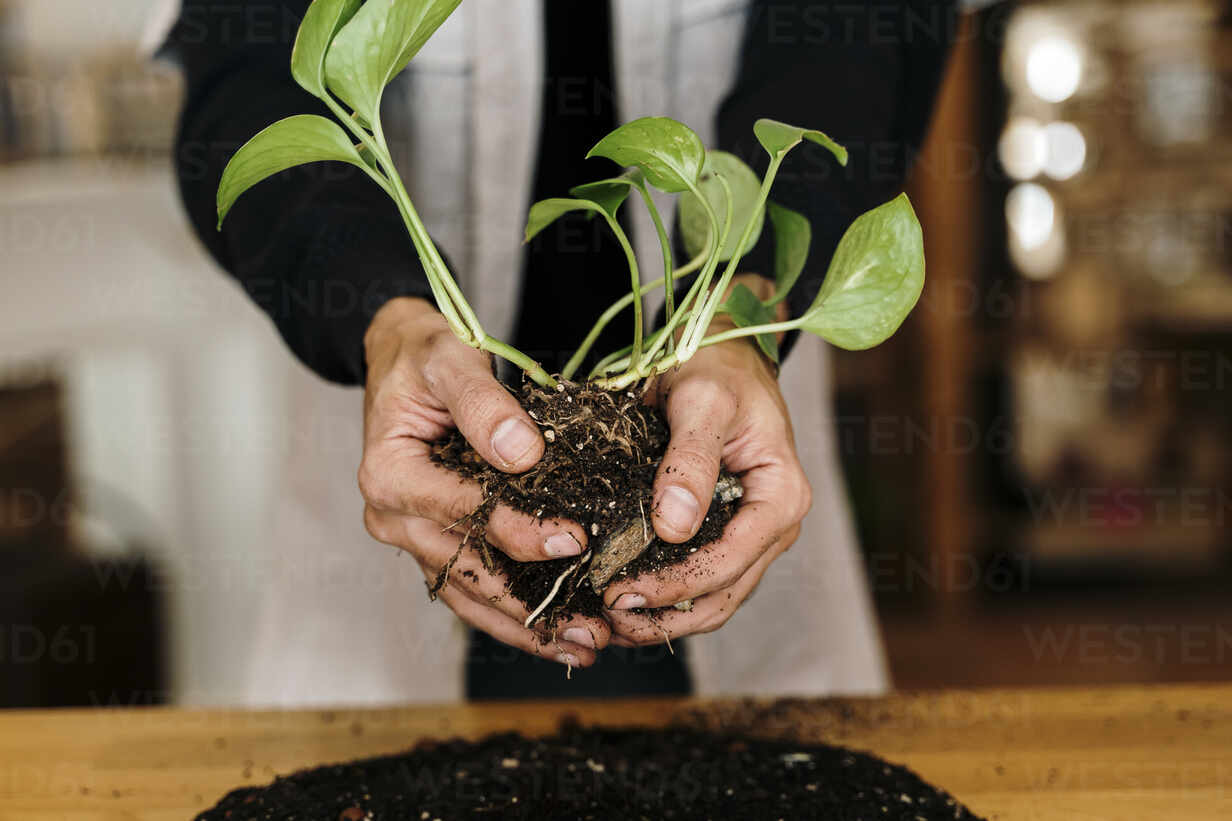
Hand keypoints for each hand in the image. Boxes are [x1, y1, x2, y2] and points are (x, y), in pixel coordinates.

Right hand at [358, 297, 610, 666]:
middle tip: (594, 631)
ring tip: (585, 648)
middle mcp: (394, 518)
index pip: (464, 512)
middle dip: (530, 607)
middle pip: (467, 572)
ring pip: (469, 595)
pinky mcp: (434, 543)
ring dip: (525, 626)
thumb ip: (483, 403)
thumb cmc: (424, 356)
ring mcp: (412, 536)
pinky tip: (557, 632)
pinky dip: (512, 612)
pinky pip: (472, 586)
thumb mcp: (449, 359)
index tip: (575, 542)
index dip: (519, 531)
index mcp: (390, 474)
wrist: (401, 358)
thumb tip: (523, 454)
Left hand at [601, 276, 811, 645]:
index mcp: (781, 496)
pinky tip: (622, 601)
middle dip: (665, 614)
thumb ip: (690, 461)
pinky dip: (664, 598)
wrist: (721, 354)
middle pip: (723, 593)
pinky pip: (699, 580)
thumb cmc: (717, 369)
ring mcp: (752, 535)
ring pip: (713, 598)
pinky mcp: (725, 534)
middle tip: (606, 617)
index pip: (730, 561)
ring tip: (609, 622)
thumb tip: (672, 527)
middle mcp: (774, 525)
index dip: (676, 584)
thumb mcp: (703, 402)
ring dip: (663, 617)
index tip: (621, 591)